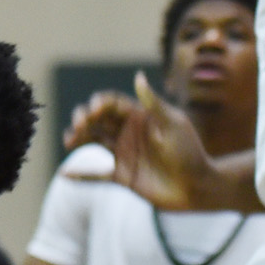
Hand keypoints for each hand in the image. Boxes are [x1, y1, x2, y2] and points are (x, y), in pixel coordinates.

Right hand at [72, 79, 218, 211]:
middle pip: (97, 120)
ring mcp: (124, 154)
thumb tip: (137, 76)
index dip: (100, 104)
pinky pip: (97, 175)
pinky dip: (82, 175)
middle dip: (84, 118)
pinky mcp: (123, 177)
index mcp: (140, 117)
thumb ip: (153, 103)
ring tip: (69, 140)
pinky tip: (65, 174)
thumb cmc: (190, 153)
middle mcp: (128, 133)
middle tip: (78, 125)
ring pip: (93, 142)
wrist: (199, 187)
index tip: (94, 111)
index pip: (112, 104)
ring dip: (78, 138)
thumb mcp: (173, 125)